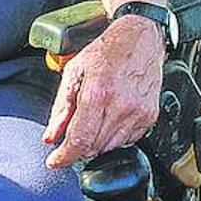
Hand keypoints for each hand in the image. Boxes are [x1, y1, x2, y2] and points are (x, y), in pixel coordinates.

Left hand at [42, 15, 164, 168]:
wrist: (140, 39)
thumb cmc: (107, 51)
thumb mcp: (74, 72)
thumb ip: (61, 108)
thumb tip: (51, 136)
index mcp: (98, 92)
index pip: (79, 139)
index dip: (64, 156)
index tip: (55, 161)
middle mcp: (121, 105)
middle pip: (94, 147)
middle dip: (79, 145)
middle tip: (74, 130)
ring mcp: (137, 113)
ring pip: (110, 148)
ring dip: (97, 142)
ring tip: (95, 118)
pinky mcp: (149, 117)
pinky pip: (128, 141)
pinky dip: (115, 136)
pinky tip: (111, 116)